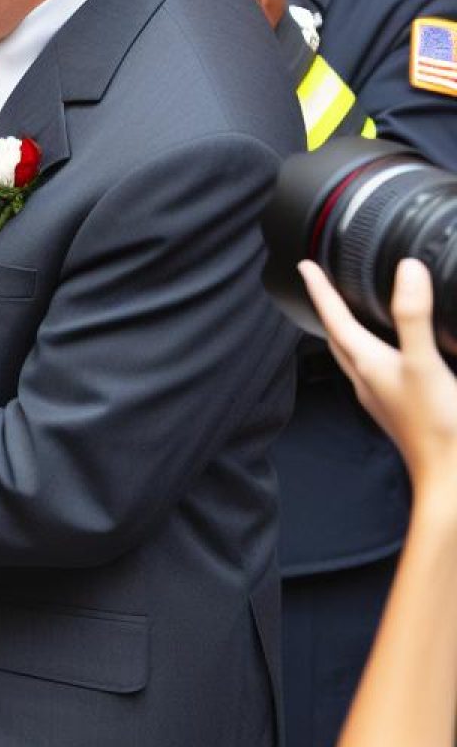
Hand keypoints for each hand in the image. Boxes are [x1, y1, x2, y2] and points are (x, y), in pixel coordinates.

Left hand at [300, 259, 456, 502]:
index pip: (332, 318)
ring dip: (350, 333)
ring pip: (355, 357)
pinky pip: (378, 373)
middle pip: (337, 337)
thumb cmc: (437, 428)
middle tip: (322, 286)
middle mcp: (367, 379)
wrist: (451, 481)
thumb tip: (407, 269)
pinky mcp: (401, 411)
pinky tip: (395, 357)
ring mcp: (383, 398)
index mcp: (366, 364)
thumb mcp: (425, 363)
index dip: (319, 288)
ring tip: (352, 315)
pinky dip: (377, 354)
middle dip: (328, 310)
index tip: (304, 265)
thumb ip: (413, 317)